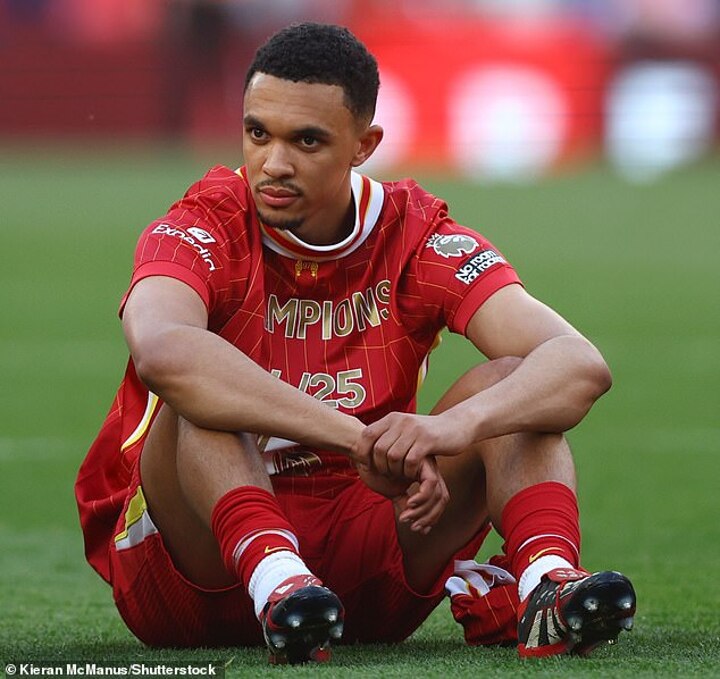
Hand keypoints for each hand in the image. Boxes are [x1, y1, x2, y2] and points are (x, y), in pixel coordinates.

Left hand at [353, 411, 472, 479]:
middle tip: (389, 474)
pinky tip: (414, 474)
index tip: (368, 465)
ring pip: (393, 457)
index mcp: (392, 418)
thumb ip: (388, 435)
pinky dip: (409, 472)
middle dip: (381, 467)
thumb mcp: (405, 429)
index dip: (363, 452)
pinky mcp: (428, 440)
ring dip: (396, 471)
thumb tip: (363, 446)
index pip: (367, 434)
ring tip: (401, 475)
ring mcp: (414, 430)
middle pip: (379, 449)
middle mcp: (401, 421)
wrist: (456, 426)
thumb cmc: (427, 433)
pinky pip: (410, 461)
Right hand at [355, 456, 449, 533]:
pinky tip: (410, 503)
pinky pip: (430, 483)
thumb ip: (405, 503)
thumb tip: (418, 525)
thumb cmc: (376, 470)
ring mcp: (427, 464)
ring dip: (423, 511)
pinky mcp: (422, 460)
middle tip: (414, 527)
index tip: (419, 529)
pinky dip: (422, 497)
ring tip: (407, 517)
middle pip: (441, 498)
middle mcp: (429, 469)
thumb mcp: (392, 491)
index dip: (432, 517)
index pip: (438, 500)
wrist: (363, 453)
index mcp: (424, 475)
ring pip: (437, 493)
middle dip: (429, 517)